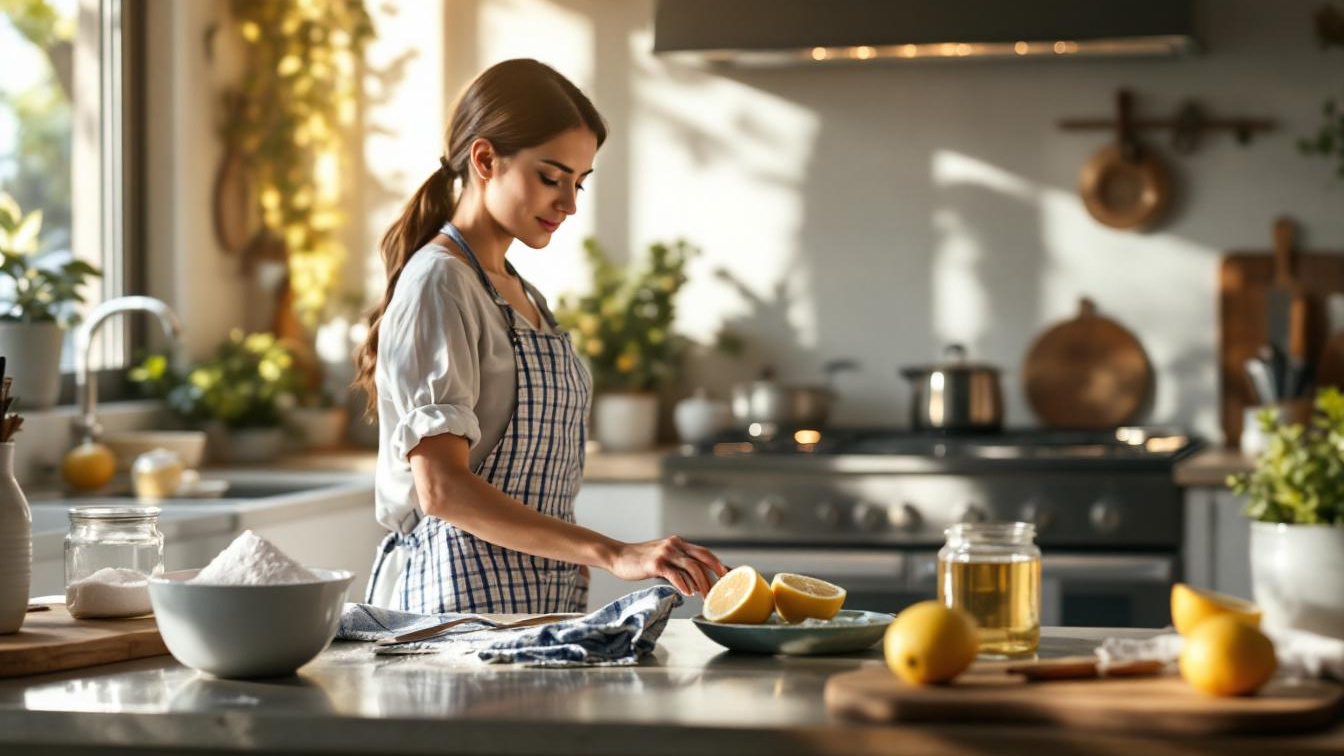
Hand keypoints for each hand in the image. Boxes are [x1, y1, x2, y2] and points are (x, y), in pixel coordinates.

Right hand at [606, 536, 728, 596]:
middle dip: (715, 573)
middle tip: (723, 588)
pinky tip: (688, 593)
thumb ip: (678, 565)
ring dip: (702, 583)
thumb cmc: (641, 561)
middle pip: (702, 557)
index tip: (728, 576)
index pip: (704, 552)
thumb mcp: (663, 558)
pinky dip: (684, 584)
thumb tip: (696, 582)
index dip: (717, 563)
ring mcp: (665, 553)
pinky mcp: (655, 564)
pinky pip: (675, 574)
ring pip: (692, 567)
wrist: (618, 556)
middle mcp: (674, 545)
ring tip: (705, 596)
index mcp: (678, 543)